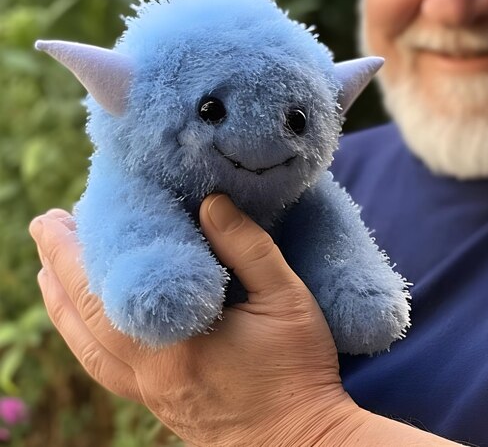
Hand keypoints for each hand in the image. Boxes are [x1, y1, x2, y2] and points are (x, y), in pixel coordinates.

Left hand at [29, 195, 364, 446]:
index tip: (60, 216)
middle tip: (45, 227)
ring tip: (50, 270)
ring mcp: (151, 393)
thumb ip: (249, 247)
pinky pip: (104, 366)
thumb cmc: (298, 371)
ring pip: (86, 347)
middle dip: (58, 269)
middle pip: (83, 318)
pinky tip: (87, 321)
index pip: (108, 293)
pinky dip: (83, 335)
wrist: (302, 442)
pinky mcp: (160, 403)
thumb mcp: (287, 299)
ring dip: (63, 304)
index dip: (77, 253)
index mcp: (175, 345)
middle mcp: (150, 373)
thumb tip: (211, 203)